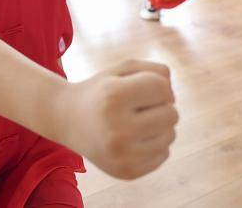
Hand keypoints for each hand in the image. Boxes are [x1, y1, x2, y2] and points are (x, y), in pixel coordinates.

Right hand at [59, 59, 177, 179]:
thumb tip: (173, 99)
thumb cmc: (102, 91)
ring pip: (171, 135)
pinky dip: (154, 143)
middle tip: (137, 107)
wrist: (68, 120)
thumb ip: (156, 71)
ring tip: (134, 122)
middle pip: (171, 114)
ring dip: (158, 125)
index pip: (162, 87)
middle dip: (159, 106)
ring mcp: (122, 155)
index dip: (156, 84)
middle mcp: (117, 129)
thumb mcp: (122, 70)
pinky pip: (164, 154)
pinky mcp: (127, 172)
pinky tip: (133, 138)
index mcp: (113, 97)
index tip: (138, 88)